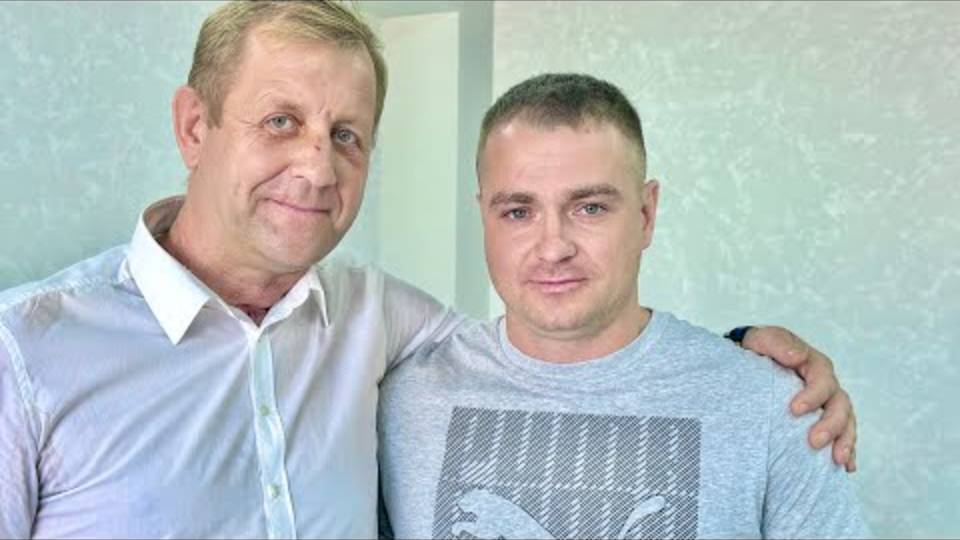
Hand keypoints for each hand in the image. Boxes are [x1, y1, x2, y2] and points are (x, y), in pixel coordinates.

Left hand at [740, 326, 856, 471]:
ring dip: (845, 441)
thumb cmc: (758, 350)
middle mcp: (825, 385)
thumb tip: (796, 355)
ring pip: (846, 422)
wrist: (751, 361)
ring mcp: (827, 404)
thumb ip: (778, 343)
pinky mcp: (822, 420)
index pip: (822, 379)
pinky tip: (846, 467)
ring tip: (838, 460)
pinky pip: (841, 436)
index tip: (795, 410)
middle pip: (840, 404)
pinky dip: (847, 450)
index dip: (813, 395)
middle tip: (814, 442)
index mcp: (813, 364)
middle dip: (831, 424)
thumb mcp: (763, 340)